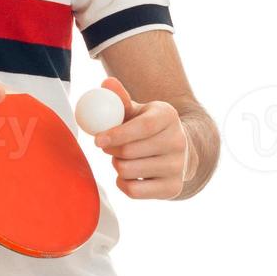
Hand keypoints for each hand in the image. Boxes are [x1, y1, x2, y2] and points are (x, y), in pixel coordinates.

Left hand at [92, 77, 188, 199]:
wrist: (172, 149)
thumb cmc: (145, 127)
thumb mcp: (136, 110)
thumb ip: (119, 98)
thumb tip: (106, 84)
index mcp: (168, 116)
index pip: (143, 127)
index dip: (118, 134)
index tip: (98, 140)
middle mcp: (178, 141)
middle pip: (131, 152)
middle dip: (111, 150)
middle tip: (108, 147)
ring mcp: (179, 167)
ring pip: (129, 172)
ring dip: (117, 165)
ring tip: (123, 158)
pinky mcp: (174, 188)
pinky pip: (134, 192)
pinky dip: (122, 183)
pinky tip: (129, 174)